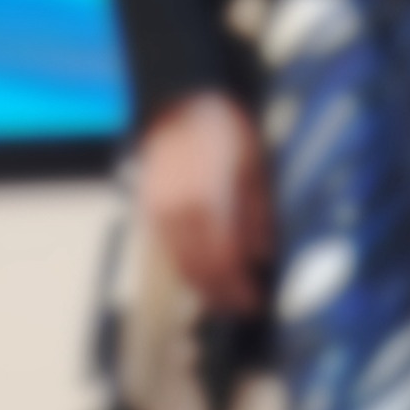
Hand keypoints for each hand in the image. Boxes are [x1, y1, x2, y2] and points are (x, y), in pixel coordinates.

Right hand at [136, 91, 272, 316]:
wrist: (180, 102)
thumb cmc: (219, 129)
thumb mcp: (252, 168)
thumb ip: (255, 214)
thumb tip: (260, 253)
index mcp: (205, 203)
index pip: (222, 263)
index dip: (239, 289)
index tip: (254, 300)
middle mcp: (176, 212)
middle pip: (198, 271)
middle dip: (221, 295)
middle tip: (241, 306)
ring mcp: (158, 211)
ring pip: (178, 264)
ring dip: (201, 286)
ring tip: (222, 296)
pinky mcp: (149, 207)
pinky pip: (167, 248)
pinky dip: (185, 266)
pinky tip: (200, 270)